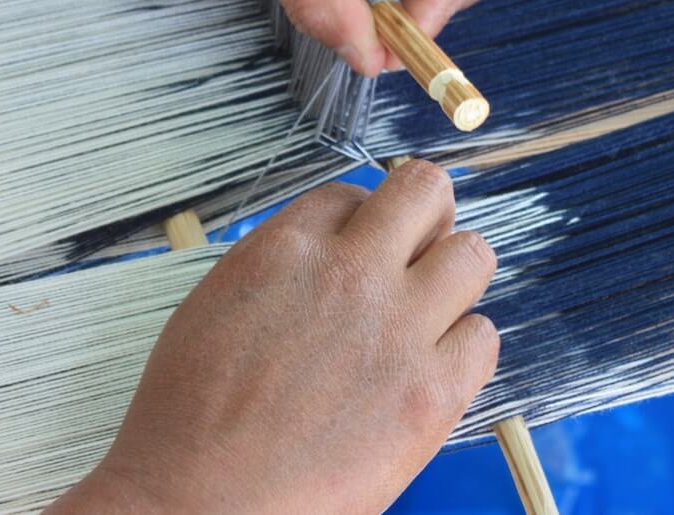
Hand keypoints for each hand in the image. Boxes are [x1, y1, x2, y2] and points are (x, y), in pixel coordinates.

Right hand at [50, 161, 498, 513]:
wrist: (199, 503)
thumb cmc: (190, 412)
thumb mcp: (222, 299)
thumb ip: (285, 262)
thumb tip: (331, 250)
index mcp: (289, 246)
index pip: (355, 193)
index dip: (360, 220)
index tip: (360, 247)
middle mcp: (351, 272)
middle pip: (426, 190)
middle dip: (426, 211)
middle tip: (417, 246)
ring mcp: (397, 329)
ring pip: (473, 254)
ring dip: (454, 274)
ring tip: (428, 308)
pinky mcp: (430, 394)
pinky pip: (483, 337)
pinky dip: (464, 345)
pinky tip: (433, 365)